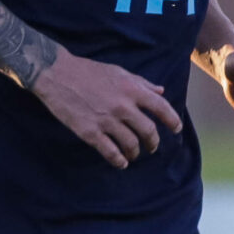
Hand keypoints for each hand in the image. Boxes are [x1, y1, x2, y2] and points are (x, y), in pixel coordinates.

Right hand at [33, 52, 183, 168]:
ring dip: (135, 153)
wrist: (57, 74)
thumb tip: (161, 91)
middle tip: (152, 147)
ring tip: (133, 155)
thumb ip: (141, 83)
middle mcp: (123, 106)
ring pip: (131, 144)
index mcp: (131, 89)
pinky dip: (119, 161)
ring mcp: (107, 121)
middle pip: (148, 131)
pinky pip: (110, 152)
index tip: (176, 129)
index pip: (161, 107)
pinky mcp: (90, 132)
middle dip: (153, 143)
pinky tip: (121, 162)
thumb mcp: (118, 72)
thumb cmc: (88, 71)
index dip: (172, 120)